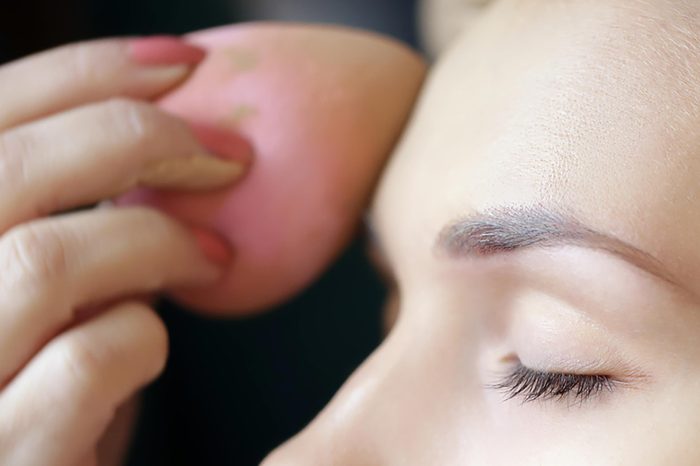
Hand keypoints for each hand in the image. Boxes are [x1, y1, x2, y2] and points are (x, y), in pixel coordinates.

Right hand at [0, 37, 248, 464]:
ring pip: (49, 260)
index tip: (185, 61)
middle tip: (231, 152)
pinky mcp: (7, 455)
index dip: (86, 69)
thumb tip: (155, 161)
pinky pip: (91, 356)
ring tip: (213, 254)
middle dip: (143, 138)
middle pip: (14, 168)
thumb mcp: (37, 297)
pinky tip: (154, 343)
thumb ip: (65, 231)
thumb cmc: (36, 392)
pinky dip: (144, 335)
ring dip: (155, 242)